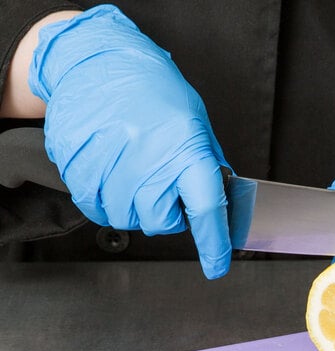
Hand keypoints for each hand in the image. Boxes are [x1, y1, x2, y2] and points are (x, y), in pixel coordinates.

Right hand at [29, 5, 230, 278]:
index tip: (217, 266)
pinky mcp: (78, 166)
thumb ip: (206, 167)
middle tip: (164, 186)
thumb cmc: (153, 92)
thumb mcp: (196, 125)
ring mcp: (109, 164)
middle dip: (167, 214)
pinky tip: (113, 175)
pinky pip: (96, 208)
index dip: (214, 244)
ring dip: (135, 207)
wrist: (100, 62)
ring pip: (126, 219)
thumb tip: (219, 204)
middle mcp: (148, 160)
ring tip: (135, 172)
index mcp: (186, 150)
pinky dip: (107, 201)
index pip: (206, 209)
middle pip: (160, 223)